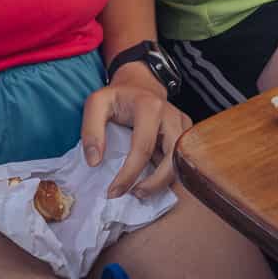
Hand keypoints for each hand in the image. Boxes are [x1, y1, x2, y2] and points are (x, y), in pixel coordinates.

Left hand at [81, 78, 189, 199]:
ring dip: (162, 182)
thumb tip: (95, 162)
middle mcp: (172, 116)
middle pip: (170, 160)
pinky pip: (181, 159)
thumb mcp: (96, 104)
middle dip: (153, 184)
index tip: (113, 192)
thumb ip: (91, 130)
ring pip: (180, 163)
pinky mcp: (186, 132)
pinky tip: (150, 178)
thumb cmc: (118, 96)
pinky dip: (167, 174)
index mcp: (150, 107)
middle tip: (132, 194)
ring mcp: (182, 124)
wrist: (141, 84)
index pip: (143, 148)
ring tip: (140, 190)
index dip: (129, 175)